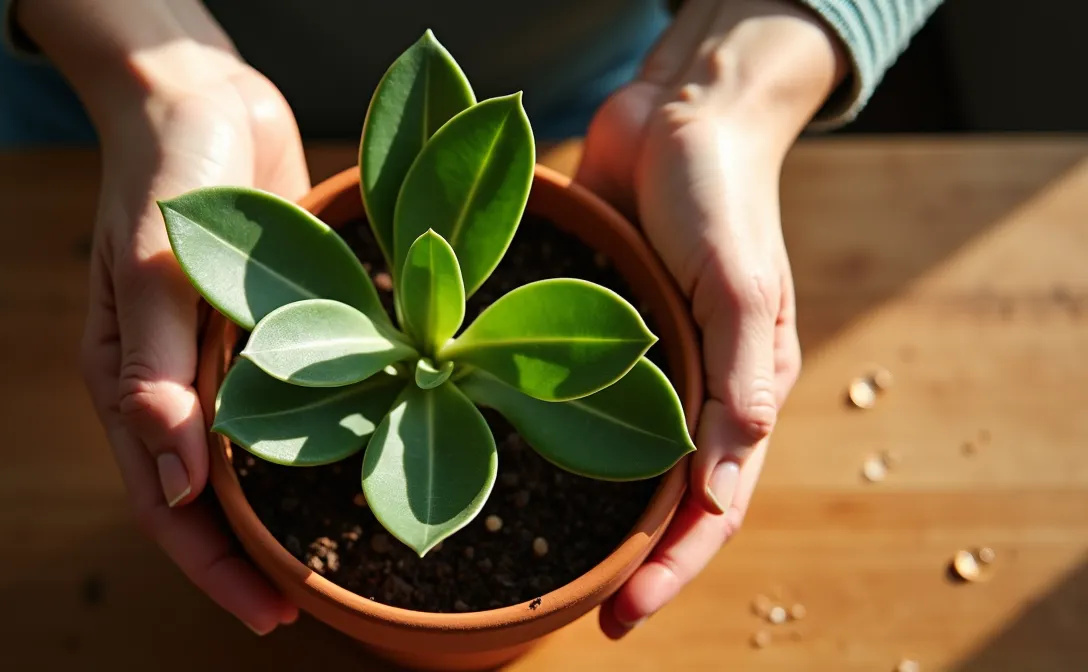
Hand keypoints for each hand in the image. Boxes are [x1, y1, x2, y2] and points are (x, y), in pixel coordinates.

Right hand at [76, 62, 309, 634]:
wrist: (203, 95)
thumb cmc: (168, 170)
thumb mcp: (154, 265)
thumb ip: (154, 371)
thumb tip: (171, 484)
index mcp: (127, 380)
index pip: (162, 501)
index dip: (211, 565)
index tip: (267, 613)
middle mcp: (172, 382)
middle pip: (205, 498)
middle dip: (249, 559)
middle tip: (306, 608)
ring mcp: (221, 359)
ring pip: (248, 461)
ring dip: (283, 513)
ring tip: (336, 561)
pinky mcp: (265, 329)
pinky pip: (286, 403)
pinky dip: (311, 445)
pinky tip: (354, 466)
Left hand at [573, 0, 845, 637]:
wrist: (681, 116)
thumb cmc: (721, 192)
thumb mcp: (740, 275)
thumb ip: (743, 362)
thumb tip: (734, 460)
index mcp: (742, 389)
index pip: (716, 506)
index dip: (675, 567)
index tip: (628, 616)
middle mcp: (696, 392)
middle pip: (673, 505)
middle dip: (641, 568)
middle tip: (596, 622)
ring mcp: (648, 370)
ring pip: (631, 471)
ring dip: (605, 526)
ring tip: (559, 578)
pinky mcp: (603, 340)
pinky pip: (588, 410)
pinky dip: (568, 455)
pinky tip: (524, 480)